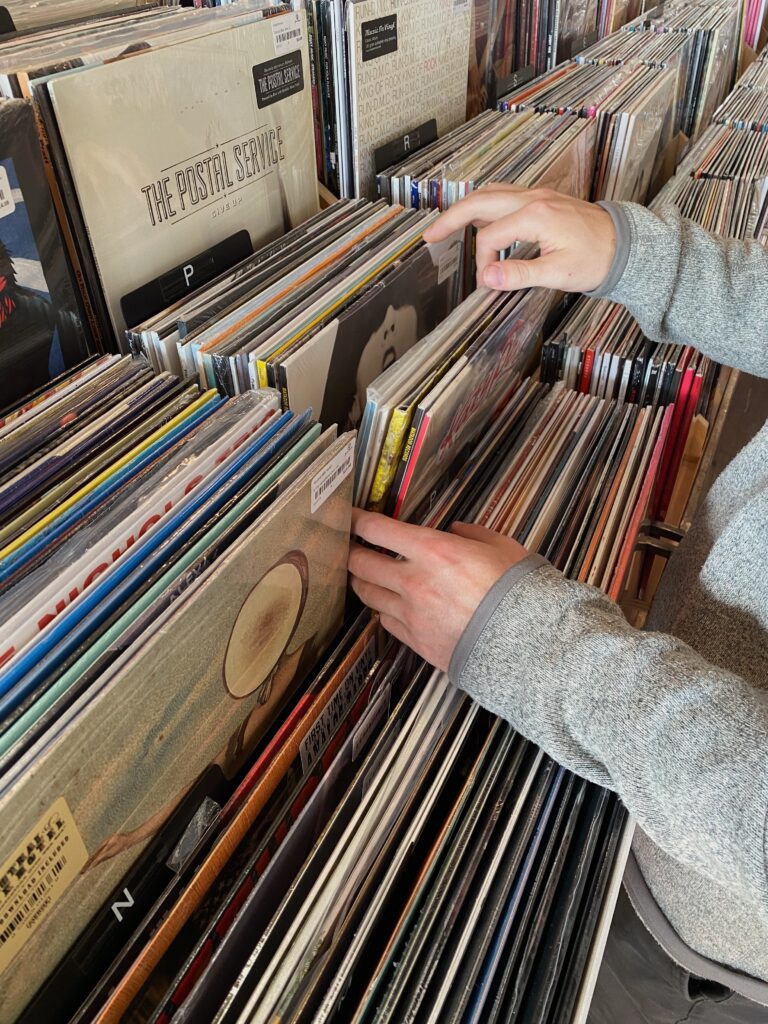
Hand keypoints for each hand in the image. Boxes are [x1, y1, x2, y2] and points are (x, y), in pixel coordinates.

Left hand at [348, 510, 528, 673]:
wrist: (524, 644)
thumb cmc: (518, 593)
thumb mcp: (501, 546)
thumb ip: (473, 534)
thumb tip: (458, 531)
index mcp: (432, 550)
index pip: (376, 530)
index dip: (357, 520)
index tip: (351, 517)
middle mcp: (413, 581)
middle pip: (360, 564)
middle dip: (350, 552)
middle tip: (349, 547)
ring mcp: (411, 613)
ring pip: (367, 595)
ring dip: (363, 583)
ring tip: (363, 576)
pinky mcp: (415, 640)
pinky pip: (386, 622)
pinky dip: (384, 610)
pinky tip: (389, 605)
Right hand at [422, 183, 616, 293]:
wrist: (626, 246)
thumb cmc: (597, 259)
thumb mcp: (558, 273)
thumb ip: (519, 274)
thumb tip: (487, 278)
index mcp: (535, 215)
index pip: (491, 238)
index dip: (484, 263)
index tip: (487, 283)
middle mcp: (533, 198)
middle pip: (480, 202)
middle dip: (452, 218)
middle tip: (430, 235)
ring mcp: (538, 195)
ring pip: (492, 194)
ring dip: (467, 208)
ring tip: (448, 225)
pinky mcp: (543, 199)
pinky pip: (506, 195)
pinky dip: (486, 205)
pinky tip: (480, 218)